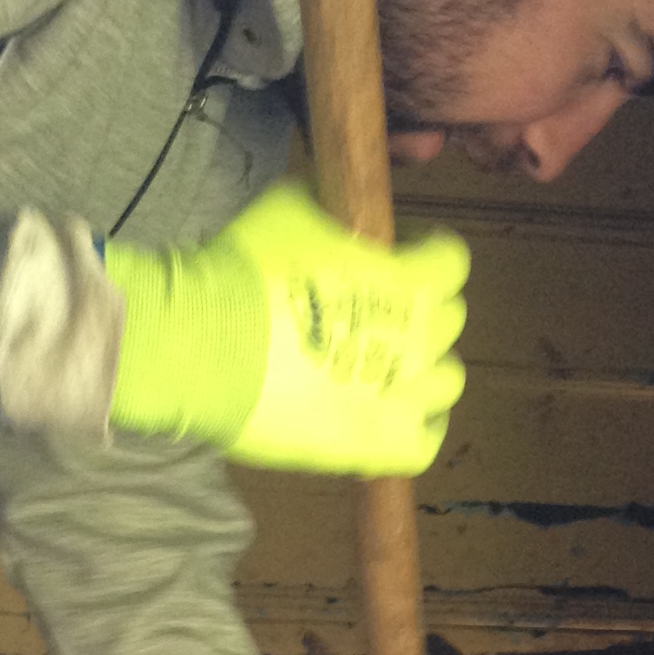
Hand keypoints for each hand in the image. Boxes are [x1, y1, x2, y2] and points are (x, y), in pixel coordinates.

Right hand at [105, 179, 465, 474]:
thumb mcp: (290, 210)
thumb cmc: (243, 272)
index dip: (426, 251)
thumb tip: (330, 207)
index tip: (400, 249)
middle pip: (448, 320)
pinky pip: (424, 443)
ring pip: (445, 382)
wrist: (202, 347)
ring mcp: (404, 398)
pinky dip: (419, 428)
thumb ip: (328, 210)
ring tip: (390, 365)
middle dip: (421, 307)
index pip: (451, 261)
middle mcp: (420, 339)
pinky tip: (399, 418)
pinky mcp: (379, 447)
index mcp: (412, 280)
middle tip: (381, 307)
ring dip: (424, 368)